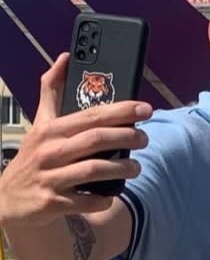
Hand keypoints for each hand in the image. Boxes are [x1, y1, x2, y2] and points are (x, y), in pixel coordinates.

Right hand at [0, 54, 149, 229]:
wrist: (8, 199)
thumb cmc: (34, 156)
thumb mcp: (40, 122)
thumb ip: (52, 90)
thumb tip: (66, 57)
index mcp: (51, 129)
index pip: (91, 115)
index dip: (122, 111)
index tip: (146, 109)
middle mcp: (50, 151)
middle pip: (96, 139)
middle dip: (127, 137)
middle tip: (144, 139)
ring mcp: (50, 178)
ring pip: (94, 170)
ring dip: (122, 168)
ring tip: (135, 167)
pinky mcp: (52, 202)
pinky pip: (87, 201)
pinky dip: (104, 198)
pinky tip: (113, 193)